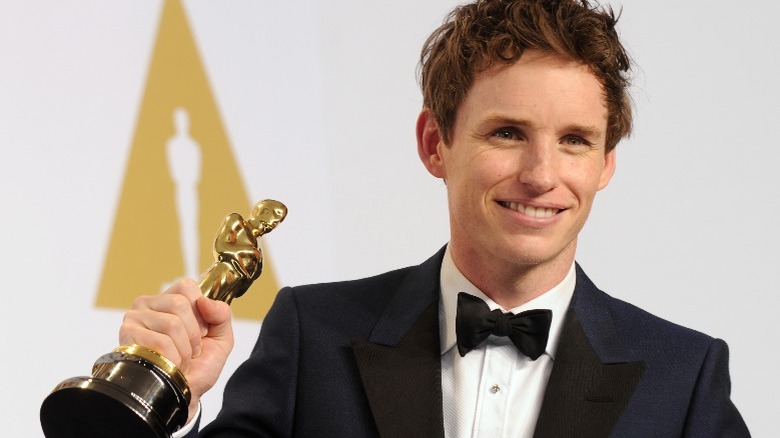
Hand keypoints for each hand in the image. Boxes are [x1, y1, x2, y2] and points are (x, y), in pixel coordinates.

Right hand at [118, 278, 233, 420]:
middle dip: (193, 334)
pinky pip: (160, 342)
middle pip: (179, 303)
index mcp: (169, 300)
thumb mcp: (220, 338)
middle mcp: (148, 304)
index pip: (186, 286)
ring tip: (180, 359)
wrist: (185, 394)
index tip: (202, 330)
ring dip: (184, 349)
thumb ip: (221, 315)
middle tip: (191, 350)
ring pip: (171, 323)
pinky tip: (169, 365)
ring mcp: (134, 319)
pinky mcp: (127, 337)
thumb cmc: (199, 367)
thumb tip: (204, 301)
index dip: (200, 311)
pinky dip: (173, 358)